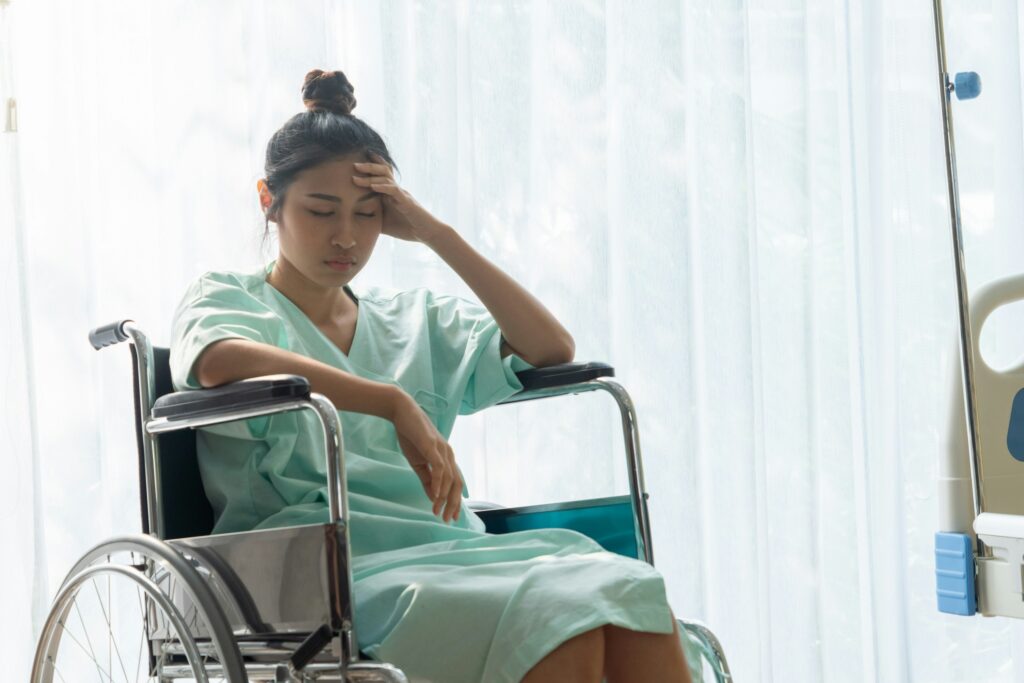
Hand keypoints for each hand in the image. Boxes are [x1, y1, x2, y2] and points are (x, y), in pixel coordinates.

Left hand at [352, 153, 449, 244]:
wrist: (427, 234)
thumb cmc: (407, 228)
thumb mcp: (383, 223)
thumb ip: (372, 218)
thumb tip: (353, 220)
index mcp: (391, 193)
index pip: (381, 175)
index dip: (371, 165)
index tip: (357, 161)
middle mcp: (396, 190)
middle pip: (383, 171)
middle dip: (368, 166)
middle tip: (354, 165)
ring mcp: (402, 194)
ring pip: (386, 178)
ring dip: (371, 175)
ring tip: (356, 175)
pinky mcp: (406, 201)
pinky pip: (394, 190)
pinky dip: (383, 187)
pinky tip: (373, 186)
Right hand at [388, 390, 462, 522]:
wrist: (402, 413)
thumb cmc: (411, 436)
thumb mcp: (419, 463)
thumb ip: (427, 480)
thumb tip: (434, 498)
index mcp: (446, 458)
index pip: (456, 483)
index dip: (455, 501)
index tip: (451, 517)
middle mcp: (449, 454)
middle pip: (457, 483)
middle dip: (453, 503)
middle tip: (447, 520)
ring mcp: (442, 449)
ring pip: (449, 478)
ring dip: (444, 497)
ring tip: (438, 511)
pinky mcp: (432, 445)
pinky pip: (439, 467)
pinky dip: (439, 482)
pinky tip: (436, 495)